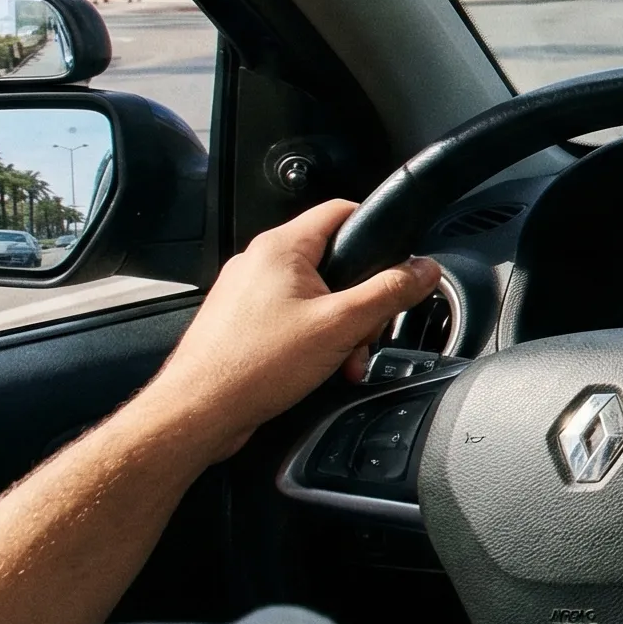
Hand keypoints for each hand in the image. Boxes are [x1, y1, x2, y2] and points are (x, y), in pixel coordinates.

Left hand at [139, 200, 439, 459]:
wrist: (199, 412)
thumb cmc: (252, 367)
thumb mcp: (342, 325)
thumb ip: (389, 292)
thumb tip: (423, 270)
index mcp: (280, 248)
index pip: (340, 211)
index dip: (376, 229)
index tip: (398, 256)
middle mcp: (259, 263)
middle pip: (334, 262)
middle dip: (361, 301)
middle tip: (365, 331)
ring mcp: (247, 293)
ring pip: (316, 295)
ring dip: (341, 327)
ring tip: (341, 358)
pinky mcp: (243, 322)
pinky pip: (293, 318)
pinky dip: (315, 338)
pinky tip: (321, 367)